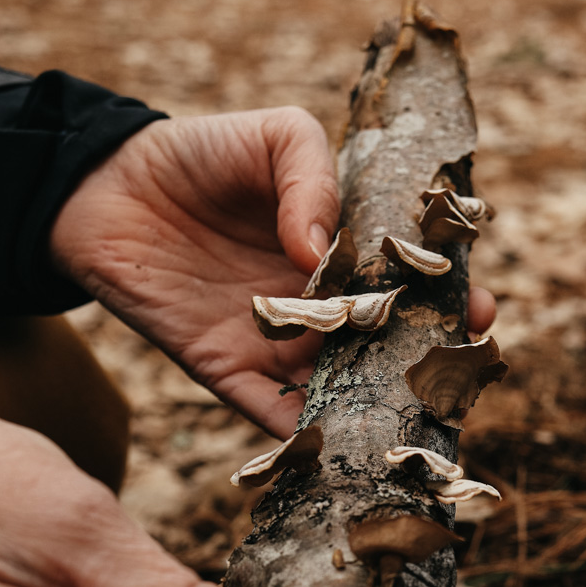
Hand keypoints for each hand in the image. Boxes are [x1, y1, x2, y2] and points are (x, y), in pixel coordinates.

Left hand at [51, 110, 495, 437]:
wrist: (104, 185)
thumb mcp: (274, 137)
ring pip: (337, 386)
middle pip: (385, 344)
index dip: (449, 296)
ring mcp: (277, 341)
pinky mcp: (227, 370)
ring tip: (409, 427)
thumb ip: (311, 179)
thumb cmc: (200, 152)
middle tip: (455, 379)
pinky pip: (271, 412)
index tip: (481, 313)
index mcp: (344, 246)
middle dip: (423, 365)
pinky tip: (334, 449)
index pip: (409, 279)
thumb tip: (322, 252)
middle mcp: (321, 303)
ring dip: (371, 407)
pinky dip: (302, 435)